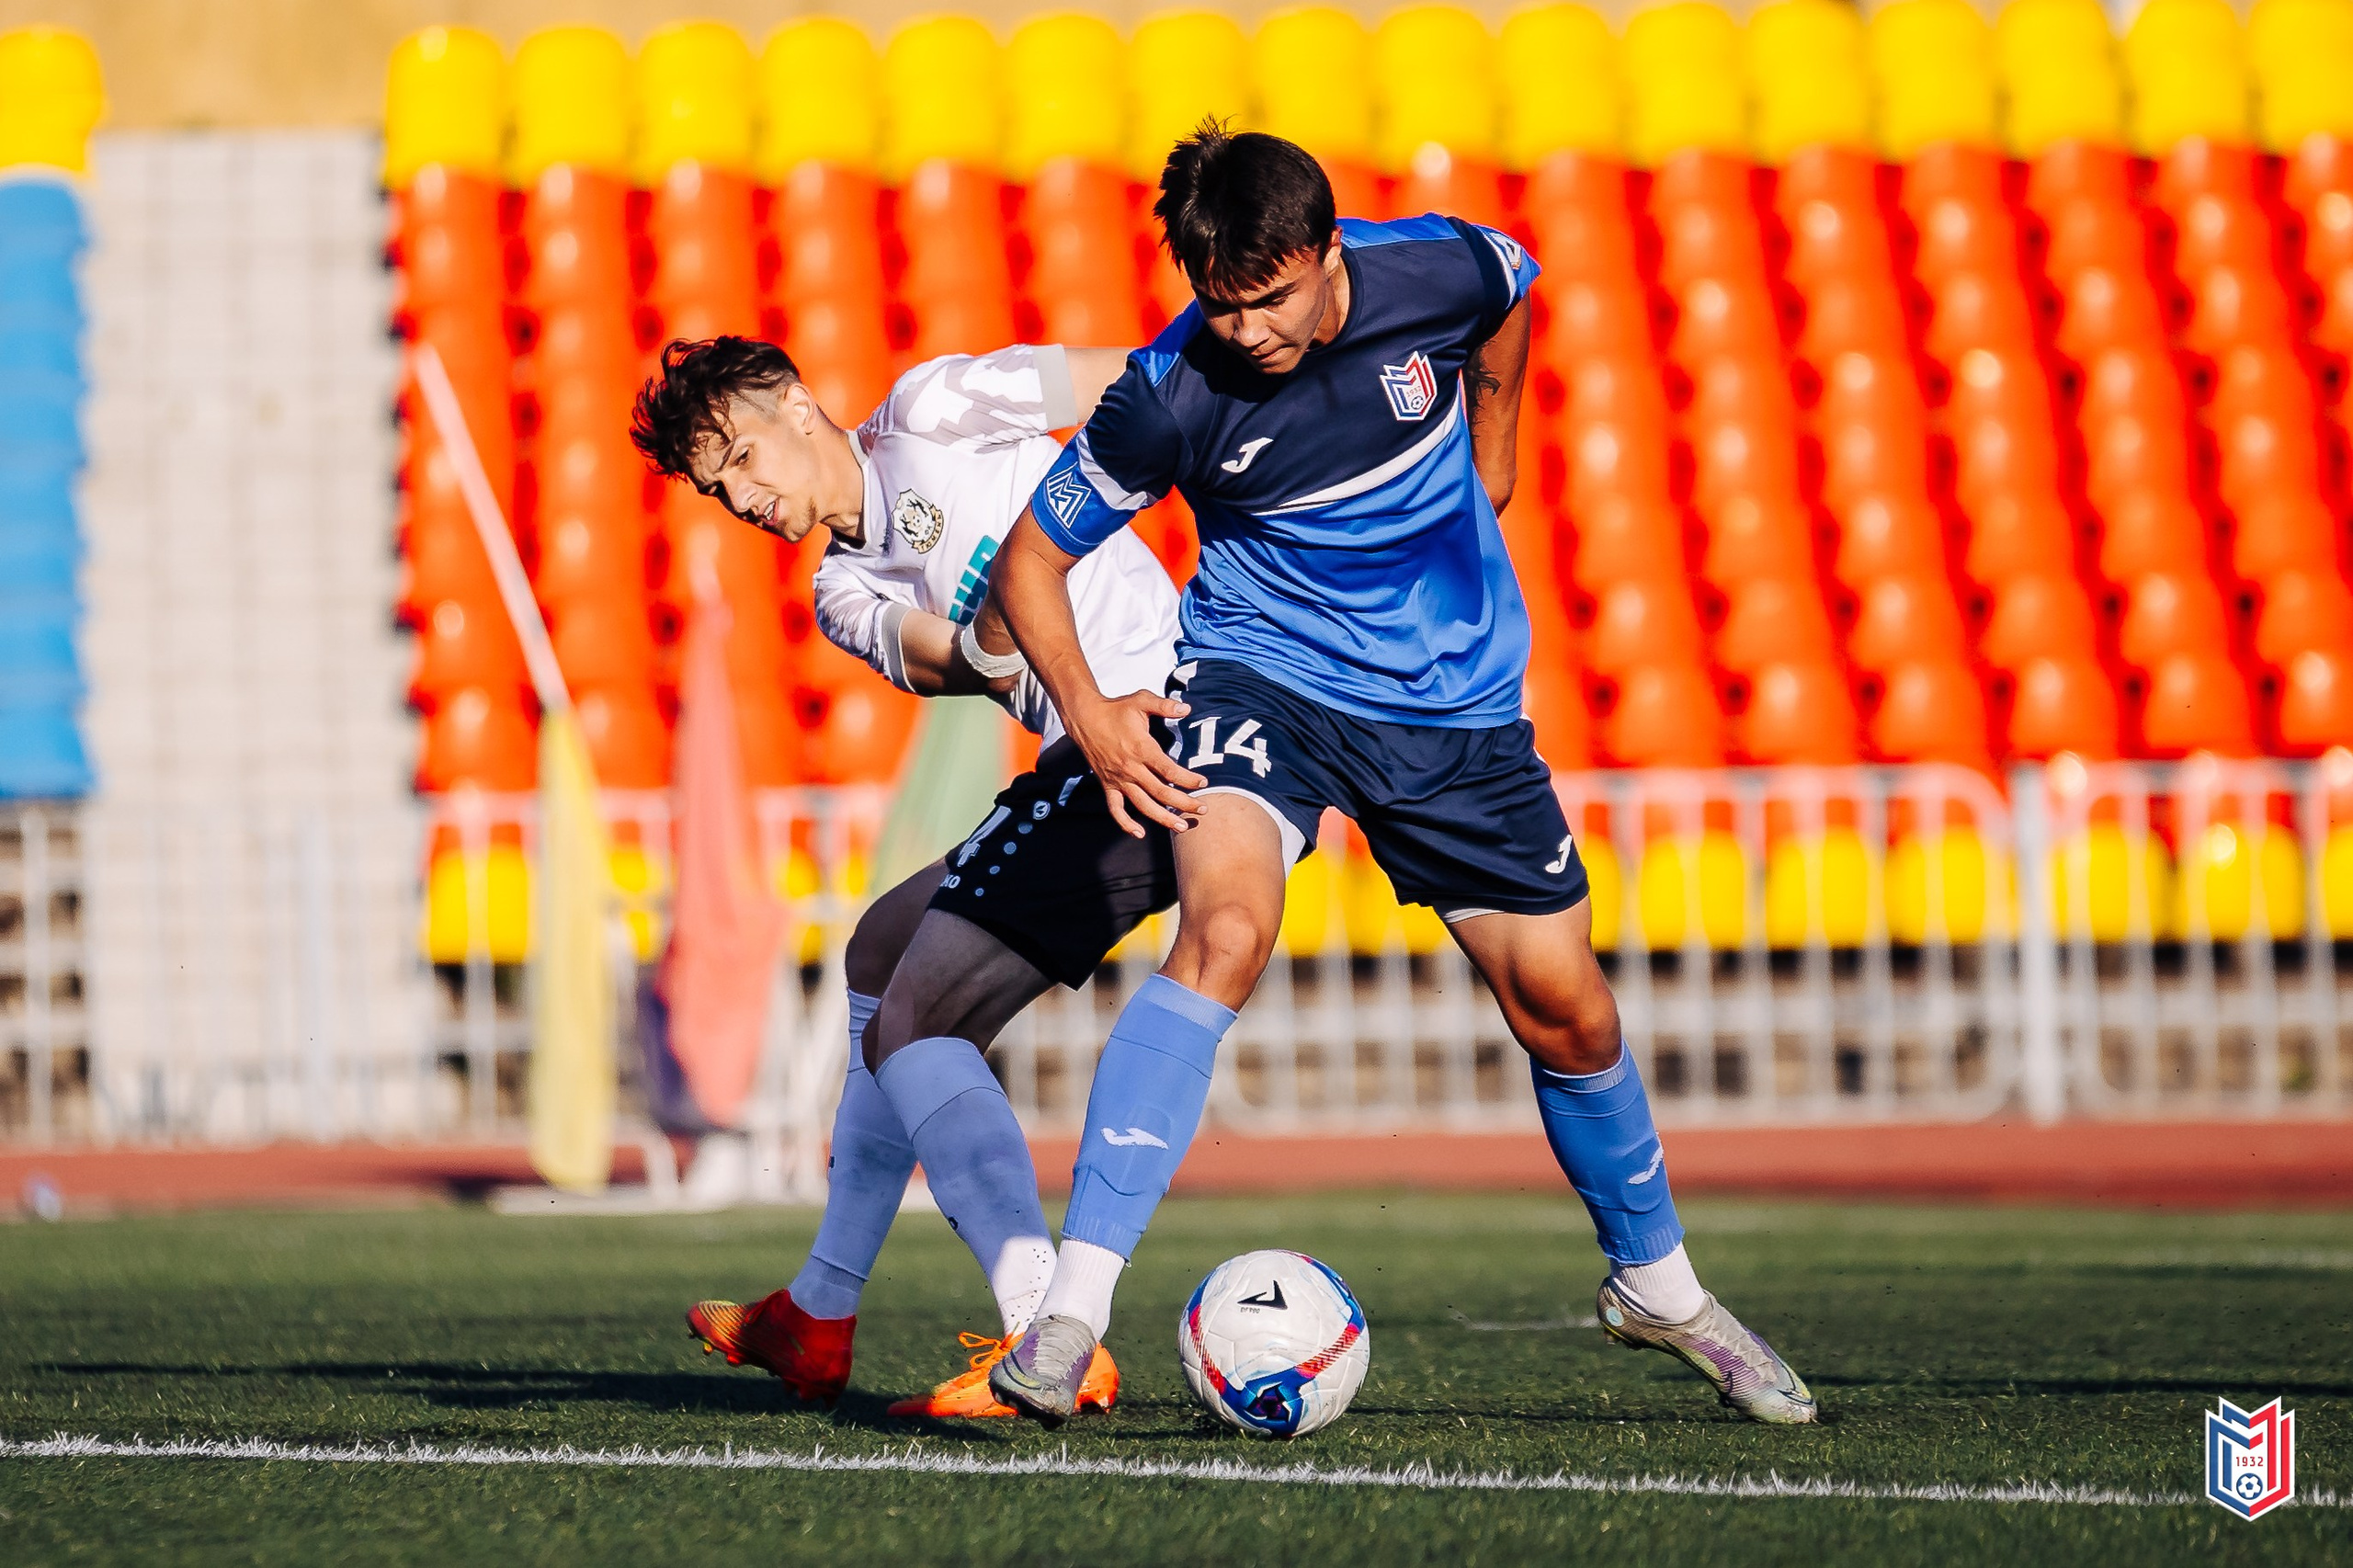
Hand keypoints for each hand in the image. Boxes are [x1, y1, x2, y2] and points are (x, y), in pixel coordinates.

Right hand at [1067, 689, 1202, 837]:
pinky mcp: (1107, 785)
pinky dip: (1126, 824)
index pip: (1169, 771)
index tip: (1202, 783)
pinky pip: (1116, 809)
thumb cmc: (1115, 709)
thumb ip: (1164, 705)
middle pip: (1161, 792)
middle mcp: (1131, 768)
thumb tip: (1186, 708)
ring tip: (1182, 827)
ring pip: (1143, 805)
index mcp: (1141, 749)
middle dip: (1184, 803)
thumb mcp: (1141, 700)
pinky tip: (1140, 833)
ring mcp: (1118, 779)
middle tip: (1202, 810)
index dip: (1188, 779)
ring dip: (1163, 818)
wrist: (1084, 717)